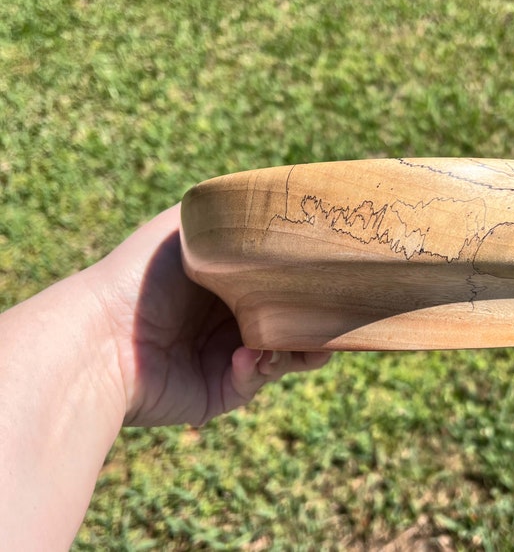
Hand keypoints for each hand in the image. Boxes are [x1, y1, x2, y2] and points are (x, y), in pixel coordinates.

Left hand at [90, 204, 331, 426]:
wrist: (103, 338)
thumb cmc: (142, 275)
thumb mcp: (188, 226)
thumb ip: (234, 213)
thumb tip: (277, 201)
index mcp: (226, 284)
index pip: (280, 284)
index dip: (307, 283)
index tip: (333, 277)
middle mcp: (229, 320)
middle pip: (290, 322)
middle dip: (314, 322)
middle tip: (333, 320)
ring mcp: (226, 358)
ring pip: (285, 355)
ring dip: (298, 349)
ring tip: (302, 343)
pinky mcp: (221, 391)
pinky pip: (257, 380)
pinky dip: (260, 366)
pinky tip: (248, 356)